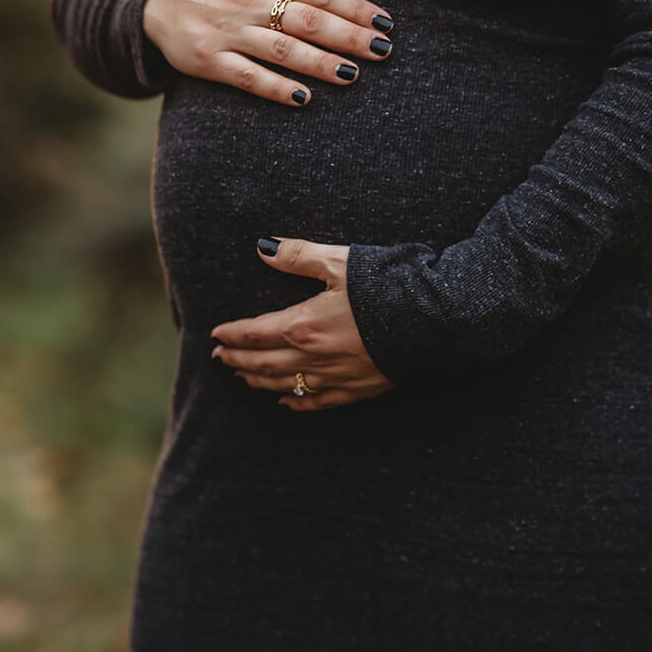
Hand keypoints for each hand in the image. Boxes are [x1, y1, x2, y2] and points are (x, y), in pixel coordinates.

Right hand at [142, 0, 396, 106]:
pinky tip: (304, 99)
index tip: (384, 22)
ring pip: (281, 50)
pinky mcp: (208, 61)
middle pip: (307, 20)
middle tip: (382, 50)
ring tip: (353, 74)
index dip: (354, 6)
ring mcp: (227, 33)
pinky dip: (275, 88)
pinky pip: (247, 77)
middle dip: (347, 36)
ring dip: (319, 63)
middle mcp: (247, 1)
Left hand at [210, 237, 395, 409]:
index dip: (233, 334)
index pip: (255, 333)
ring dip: (259, 381)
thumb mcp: (340, 262)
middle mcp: (314, 356)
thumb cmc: (387, 285)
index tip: (216, 335)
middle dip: (238, 360)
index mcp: (304, 324)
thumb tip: (262, 248)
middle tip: (219, 358)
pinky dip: (296, 404)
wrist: (435, 320)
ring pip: (285, 384)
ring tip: (242, 377)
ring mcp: (336, 376)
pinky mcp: (359, 389)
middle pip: (263, 362)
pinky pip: (317, 403)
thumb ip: (298, 256)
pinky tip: (285, 403)